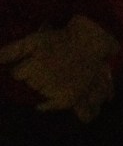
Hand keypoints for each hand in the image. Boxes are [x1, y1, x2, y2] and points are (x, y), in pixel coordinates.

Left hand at [0, 15, 117, 118]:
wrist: (87, 45)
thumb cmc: (58, 40)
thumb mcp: (33, 40)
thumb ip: (12, 50)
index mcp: (35, 66)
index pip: (17, 74)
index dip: (22, 68)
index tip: (34, 60)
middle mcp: (46, 81)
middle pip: (28, 84)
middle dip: (33, 76)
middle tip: (48, 65)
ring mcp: (58, 91)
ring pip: (39, 93)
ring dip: (42, 86)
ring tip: (54, 74)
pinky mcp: (69, 98)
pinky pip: (52, 106)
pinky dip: (46, 105)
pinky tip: (43, 102)